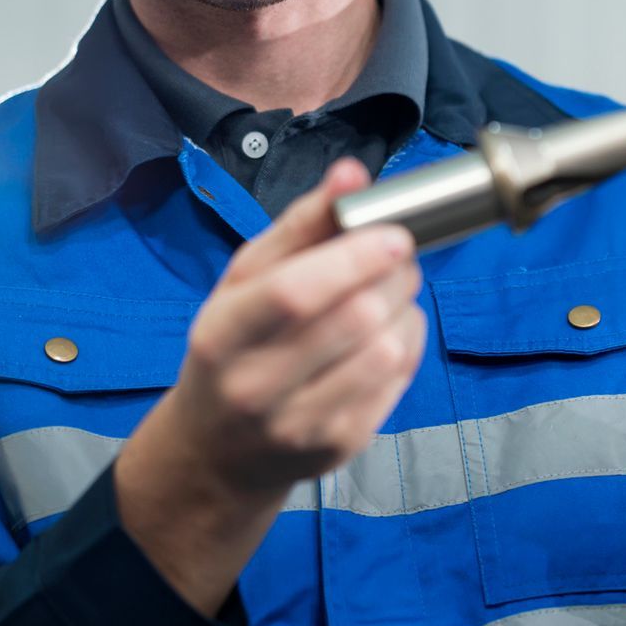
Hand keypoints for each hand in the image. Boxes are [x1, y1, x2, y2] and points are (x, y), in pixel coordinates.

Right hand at [115, 159, 424, 611]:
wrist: (217, 453)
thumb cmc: (232, 348)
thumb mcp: (244, 281)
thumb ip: (300, 225)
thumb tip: (352, 172)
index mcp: (221, 336)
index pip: (295, 293)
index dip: (355, 257)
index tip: (395, 232)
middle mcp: (257, 388)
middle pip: (355, 318)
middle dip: (393, 274)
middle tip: (396, 253)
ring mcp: (303, 425)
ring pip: (387, 349)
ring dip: (405, 307)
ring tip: (390, 290)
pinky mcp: (342, 446)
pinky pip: (399, 379)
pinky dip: (408, 341)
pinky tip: (388, 330)